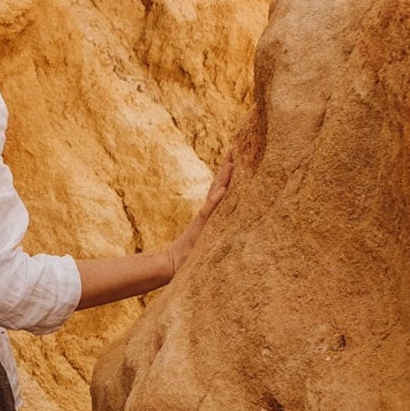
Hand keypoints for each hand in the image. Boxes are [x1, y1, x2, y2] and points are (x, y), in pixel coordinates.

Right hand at [168, 149, 233, 275]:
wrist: (173, 263)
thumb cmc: (192, 254)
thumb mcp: (210, 238)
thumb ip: (216, 228)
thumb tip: (228, 225)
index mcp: (212, 212)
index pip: (221, 187)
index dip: (229, 172)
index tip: (237, 155)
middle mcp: (208, 211)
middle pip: (218, 184)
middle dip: (228, 166)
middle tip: (236, 147)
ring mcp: (204, 218)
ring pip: (215, 194)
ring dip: (223, 178)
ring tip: (232, 163)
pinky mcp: (200, 227)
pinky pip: (209, 211)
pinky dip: (216, 200)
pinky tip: (223, 190)